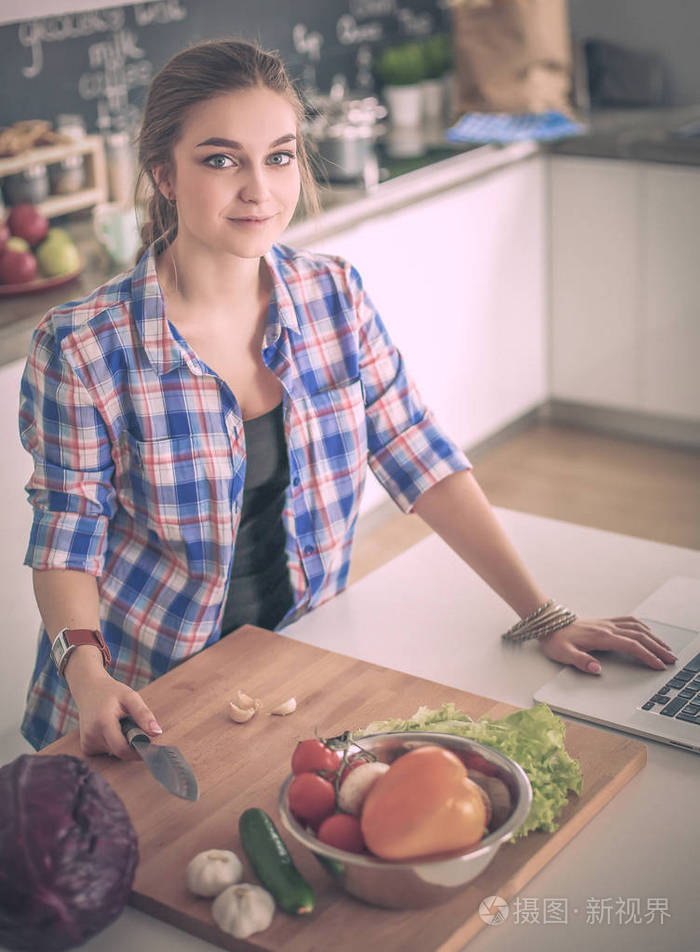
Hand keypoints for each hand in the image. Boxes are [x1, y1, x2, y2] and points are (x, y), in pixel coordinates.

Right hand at [65, 649, 161, 757]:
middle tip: (131, 725)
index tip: (149, 747)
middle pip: (119, 751)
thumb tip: (157, 733)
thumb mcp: (130, 697)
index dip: (137, 752)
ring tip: (118, 724)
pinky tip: (109, 730)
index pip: (121, 749)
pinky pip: (106, 752)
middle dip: (130, 743)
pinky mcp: (86, 747)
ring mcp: (86, 743)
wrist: (88, 689)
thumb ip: (143, 714)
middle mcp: (91, 735)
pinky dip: (112, 744)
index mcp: (103, 722)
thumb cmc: (111, 692)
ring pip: (113, 752)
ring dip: (121, 742)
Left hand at [538, 616, 676, 674]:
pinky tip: (648, 632)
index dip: (647, 655)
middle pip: (640, 636)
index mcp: (602, 637)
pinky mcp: (605, 622)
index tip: (658, 665)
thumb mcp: (564, 654)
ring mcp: (607, 624)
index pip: (631, 646)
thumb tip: (596, 669)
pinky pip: (629, 621)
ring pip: (637, 628)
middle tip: (671, 659)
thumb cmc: (556, 640)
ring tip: (665, 648)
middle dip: (657, 648)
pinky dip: (643, 627)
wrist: (549, 624)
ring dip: (653, 637)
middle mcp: (608, 628)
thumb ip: (581, 661)